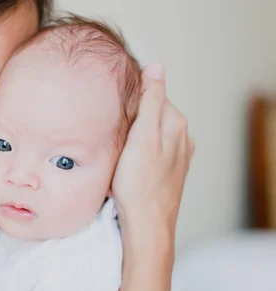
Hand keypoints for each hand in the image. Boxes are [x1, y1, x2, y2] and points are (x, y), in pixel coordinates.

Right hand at [111, 63, 193, 235]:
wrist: (146, 223)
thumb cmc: (139, 184)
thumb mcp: (141, 137)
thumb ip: (150, 100)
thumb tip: (155, 66)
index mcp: (176, 124)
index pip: (153, 94)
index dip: (130, 97)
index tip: (111, 104)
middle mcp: (182, 137)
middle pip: (152, 113)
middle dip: (132, 115)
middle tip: (109, 125)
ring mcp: (176, 155)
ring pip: (151, 132)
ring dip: (134, 133)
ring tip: (116, 142)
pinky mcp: (167, 170)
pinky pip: (151, 149)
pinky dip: (138, 148)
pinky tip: (126, 159)